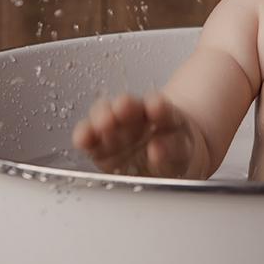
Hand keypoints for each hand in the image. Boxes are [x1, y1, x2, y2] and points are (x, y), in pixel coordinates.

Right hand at [71, 92, 197, 177]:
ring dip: (101, 117)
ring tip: (102, 122)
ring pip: (104, 114)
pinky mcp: (98, 144)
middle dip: (124, 106)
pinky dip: (83, 136)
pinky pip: (87, 137)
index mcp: (162, 114)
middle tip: (124, 107)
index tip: (157, 106)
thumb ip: (173, 150)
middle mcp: (135, 116)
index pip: (160, 108)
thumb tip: (158, 149)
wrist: (159, 158)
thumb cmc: (171, 149)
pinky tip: (82, 138)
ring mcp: (115, 127)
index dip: (158, 106)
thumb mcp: (181, 151)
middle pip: (127, 105)